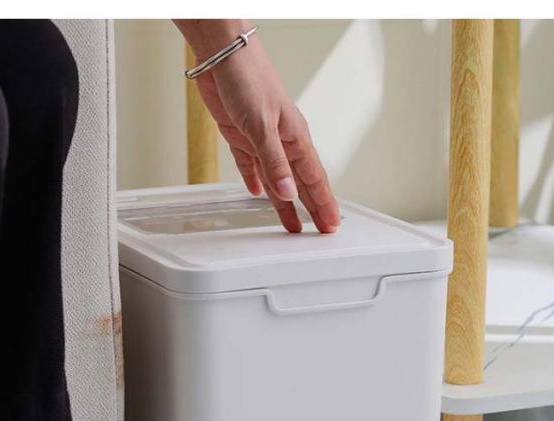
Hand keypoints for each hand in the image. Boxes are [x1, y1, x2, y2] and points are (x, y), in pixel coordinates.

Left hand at [176, 21, 339, 233]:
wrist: (222, 54)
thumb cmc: (248, 78)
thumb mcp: (262, 126)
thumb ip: (274, 163)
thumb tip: (288, 193)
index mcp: (295, 139)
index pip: (314, 180)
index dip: (323, 205)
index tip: (331, 226)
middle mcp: (282, 142)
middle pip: (300, 184)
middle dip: (311, 209)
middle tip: (321, 232)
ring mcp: (262, 140)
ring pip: (278, 181)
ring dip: (285, 204)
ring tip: (292, 226)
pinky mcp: (241, 136)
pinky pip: (252, 166)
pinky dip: (255, 181)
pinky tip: (257, 192)